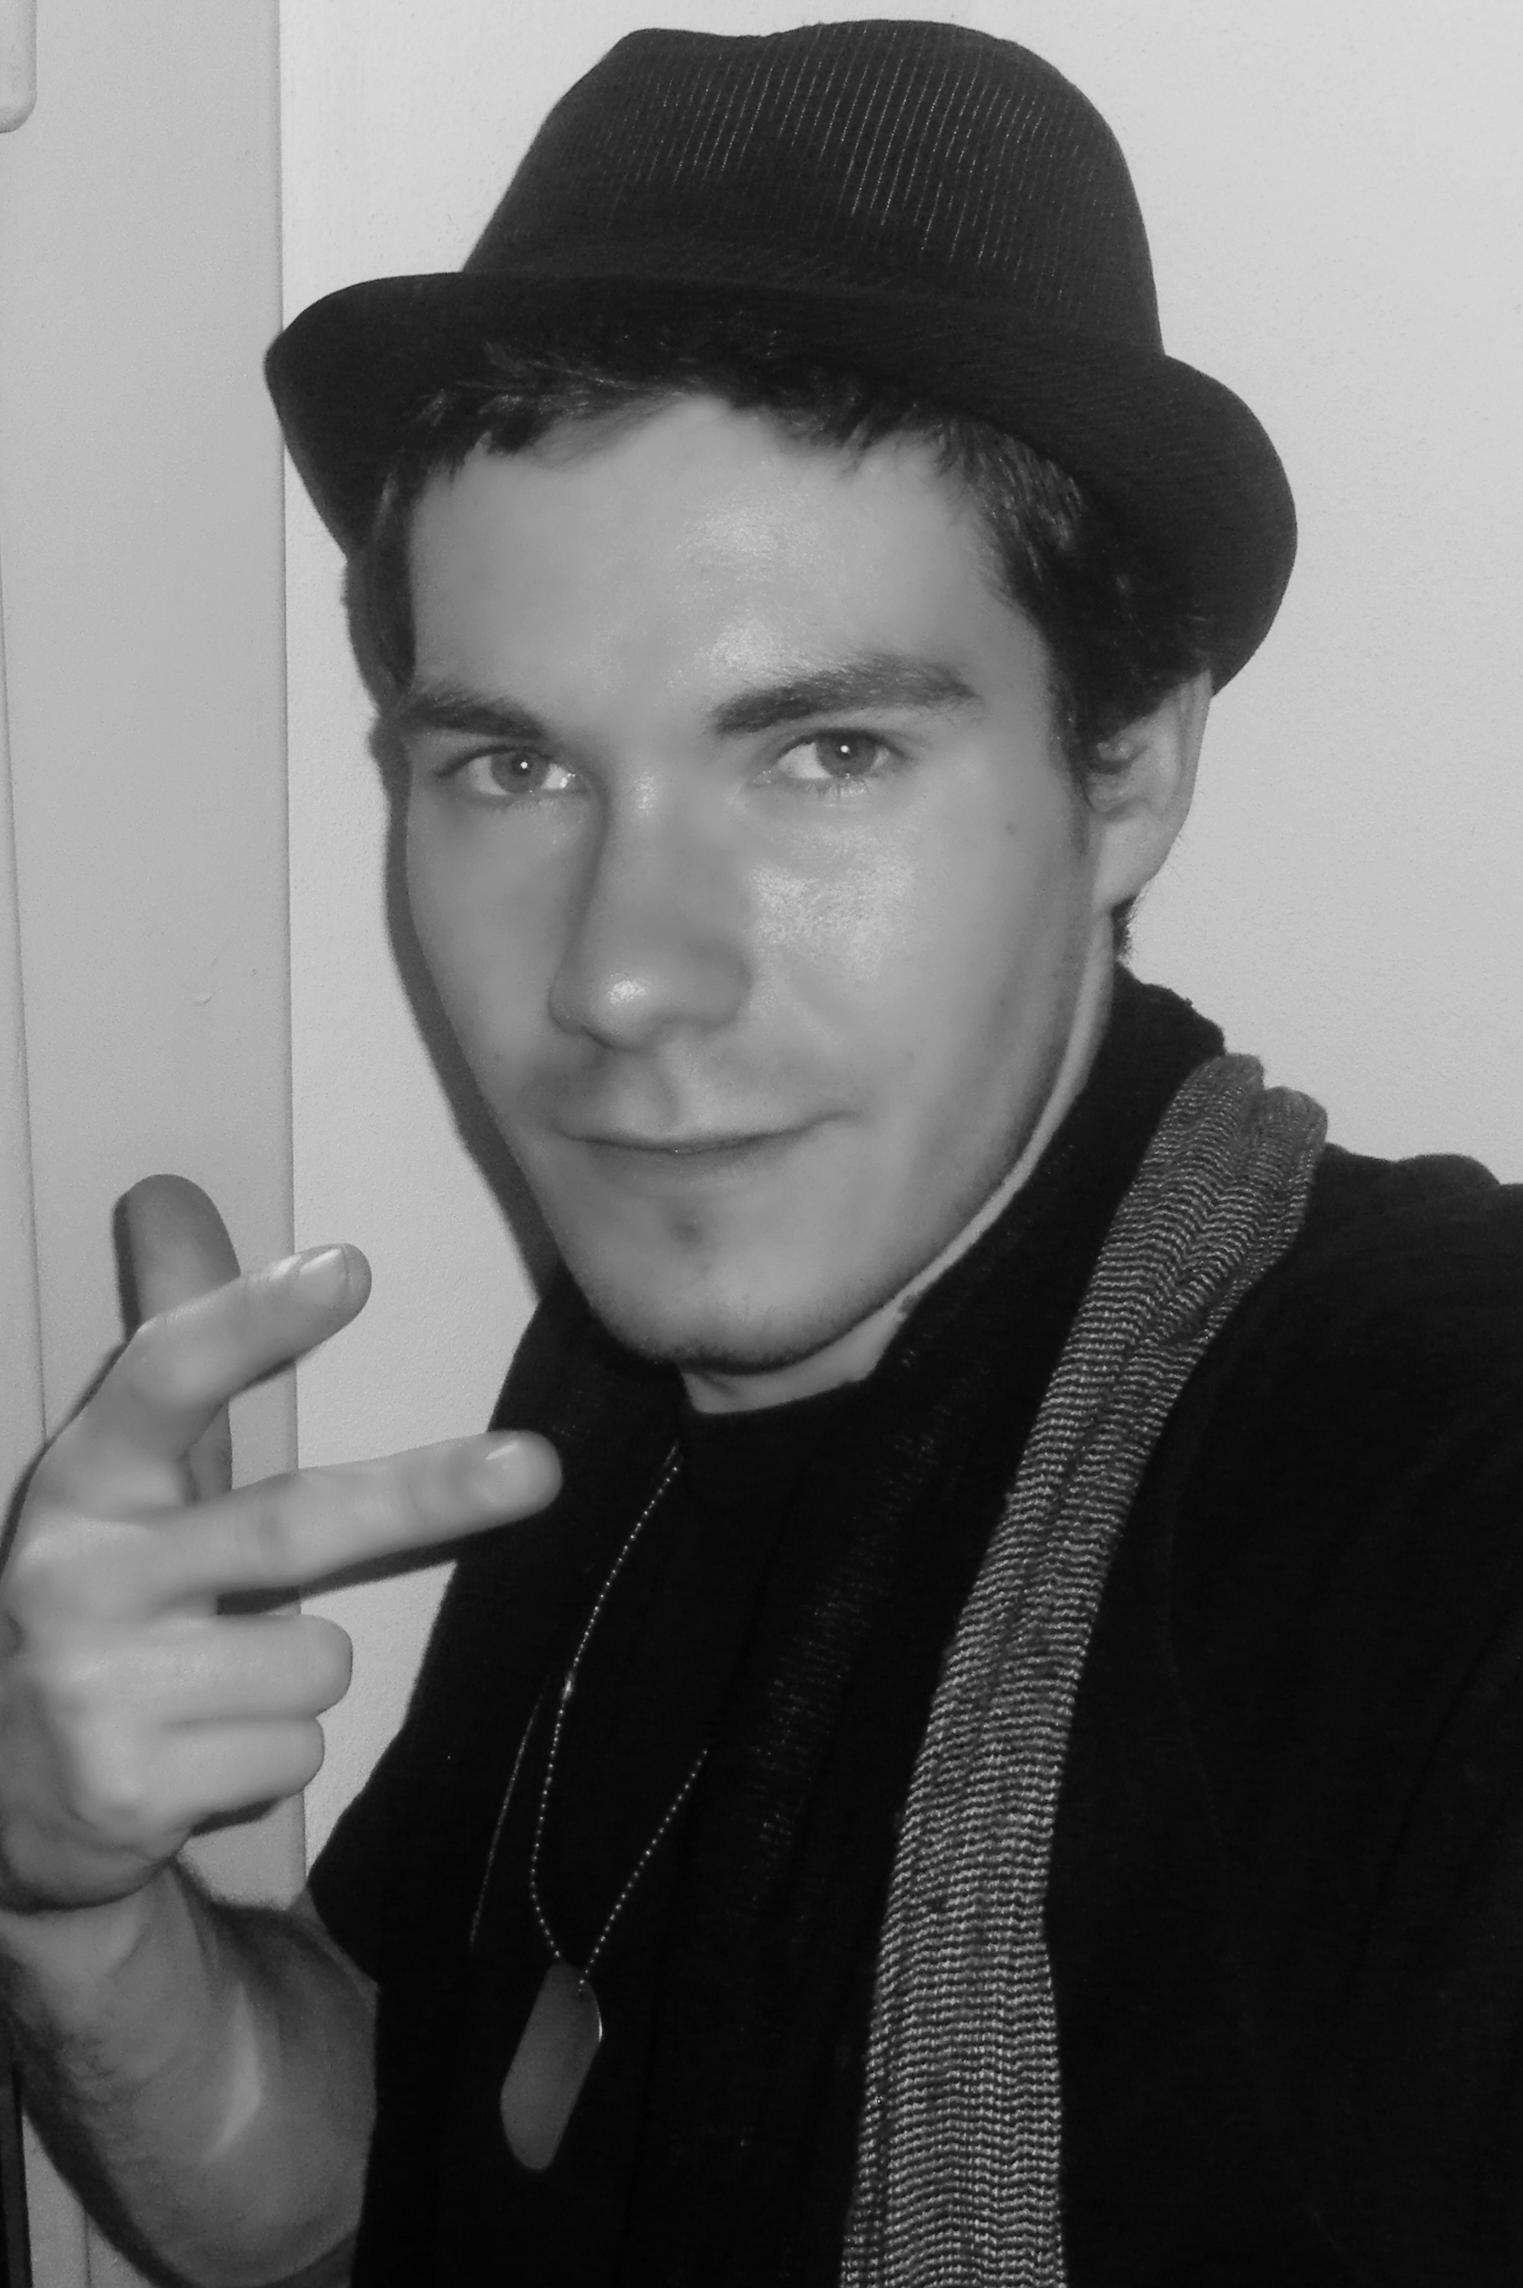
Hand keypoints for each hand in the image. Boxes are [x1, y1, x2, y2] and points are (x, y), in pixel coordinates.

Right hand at [0, 1177, 558, 1914]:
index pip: (168, 1377)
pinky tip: (201, 1751)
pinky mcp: (131, 1788)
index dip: (254, 1320)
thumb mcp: (120, 1472)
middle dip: (425, 1495)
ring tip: (218, 1682)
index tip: (348, 1267)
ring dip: (302, 1669)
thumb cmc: (102, 1599)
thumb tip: (170, 1189)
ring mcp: (99, 1687)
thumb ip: (171, 1338)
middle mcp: (80, 1573)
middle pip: (288, 1524)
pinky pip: (298, 1747)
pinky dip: (275, 1749)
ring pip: (317, 1656)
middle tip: (538, 1466)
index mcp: (86, 1478)